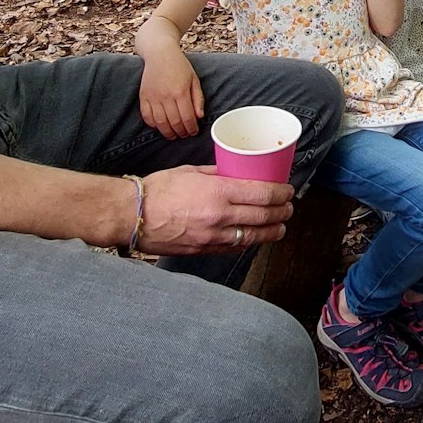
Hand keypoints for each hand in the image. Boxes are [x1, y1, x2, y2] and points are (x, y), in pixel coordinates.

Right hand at [137, 165, 293, 254]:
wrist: (133, 216)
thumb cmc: (158, 190)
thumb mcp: (191, 172)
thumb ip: (216, 174)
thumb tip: (234, 173)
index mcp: (219, 192)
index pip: (262, 194)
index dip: (281, 193)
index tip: (288, 191)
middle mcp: (220, 216)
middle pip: (264, 216)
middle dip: (282, 212)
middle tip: (289, 208)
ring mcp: (214, 236)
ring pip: (253, 236)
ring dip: (272, 231)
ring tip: (280, 227)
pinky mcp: (205, 250)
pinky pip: (234, 248)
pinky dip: (249, 242)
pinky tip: (255, 238)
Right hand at [139, 50, 205, 139]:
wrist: (160, 52)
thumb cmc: (179, 66)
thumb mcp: (194, 80)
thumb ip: (198, 99)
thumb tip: (199, 117)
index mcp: (181, 92)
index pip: (187, 118)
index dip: (191, 129)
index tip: (194, 131)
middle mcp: (166, 96)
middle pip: (174, 123)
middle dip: (181, 133)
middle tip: (185, 134)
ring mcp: (153, 97)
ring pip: (160, 123)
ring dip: (168, 133)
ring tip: (174, 134)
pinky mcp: (143, 96)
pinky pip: (146, 117)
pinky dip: (153, 125)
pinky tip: (160, 126)